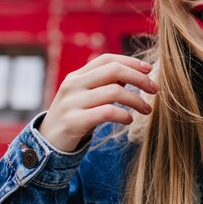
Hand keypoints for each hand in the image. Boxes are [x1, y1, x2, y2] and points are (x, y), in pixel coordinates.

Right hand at [39, 54, 157, 151]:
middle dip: (139, 79)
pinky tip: (130, 120)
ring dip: (137, 100)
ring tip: (147, 110)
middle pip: (113, 71)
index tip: (149, 70)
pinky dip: (124, 115)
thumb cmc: (74, 117)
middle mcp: (73, 85)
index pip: (107, 59)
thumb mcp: (86, 96)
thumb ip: (105, 83)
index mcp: (77, 75)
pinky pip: (106, 112)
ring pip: (114, 92)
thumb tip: (134, 73)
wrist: (47, 144)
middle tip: (155, 90)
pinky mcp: (74, 122)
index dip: (131, 62)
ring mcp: (72, 102)